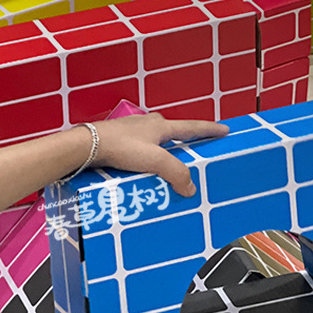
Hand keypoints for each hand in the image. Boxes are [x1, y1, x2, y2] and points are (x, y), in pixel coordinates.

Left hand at [90, 113, 228, 196]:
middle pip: (174, 131)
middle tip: (198, 147)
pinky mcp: (120, 140)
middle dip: (187, 139)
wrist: (87, 145)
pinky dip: (149, 155)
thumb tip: (190, 188)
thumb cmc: (120, 147)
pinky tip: (144, 165)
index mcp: (161, 126)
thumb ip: (176, 173)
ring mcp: (133, 130)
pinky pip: (142, 147)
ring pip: (156, 139)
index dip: (210, 129)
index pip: (193, 127)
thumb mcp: (155, 160)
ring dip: (166, 149)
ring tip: (170, 162)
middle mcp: (149, 124)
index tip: (224, 129)